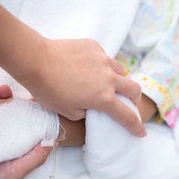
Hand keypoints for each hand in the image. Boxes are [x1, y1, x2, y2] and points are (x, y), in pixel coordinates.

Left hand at [24, 38, 145, 136]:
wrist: (36, 60)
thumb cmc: (48, 89)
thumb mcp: (68, 111)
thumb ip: (86, 112)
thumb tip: (92, 106)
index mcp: (103, 98)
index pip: (126, 115)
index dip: (136, 126)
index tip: (141, 132)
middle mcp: (108, 78)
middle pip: (134, 89)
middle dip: (135, 98)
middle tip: (129, 102)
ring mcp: (103, 59)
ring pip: (120, 70)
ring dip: (117, 79)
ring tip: (104, 81)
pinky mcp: (94, 46)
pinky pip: (104, 57)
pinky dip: (100, 65)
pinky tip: (86, 66)